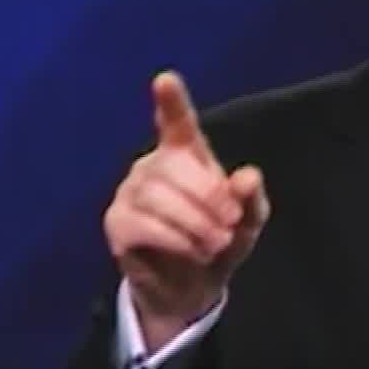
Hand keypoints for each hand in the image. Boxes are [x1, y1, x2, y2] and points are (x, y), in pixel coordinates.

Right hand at [104, 71, 269, 352]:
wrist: (192, 288)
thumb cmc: (220, 242)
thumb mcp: (247, 224)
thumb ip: (251, 200)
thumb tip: (248, 177)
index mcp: (185, 156)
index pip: (176, 122)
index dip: (172, 102)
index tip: (166, 79)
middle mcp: (152, 165)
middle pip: (175, 168)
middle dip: (210, 198)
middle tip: (230, 225)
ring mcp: (130, 192)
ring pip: (158, 198)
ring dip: (195, 224)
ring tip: (215, 243)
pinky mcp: (117, 222)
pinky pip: (143, 225)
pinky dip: (176, 240)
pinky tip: (193, 252)